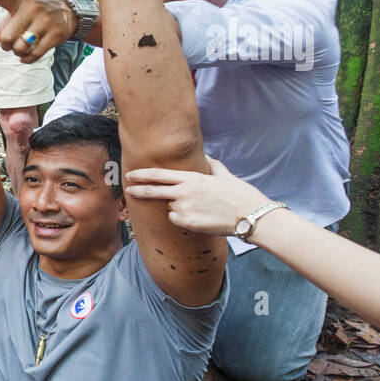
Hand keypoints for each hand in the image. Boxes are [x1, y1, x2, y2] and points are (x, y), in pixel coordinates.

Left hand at [0, 0, 75, 61]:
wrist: (69, 13)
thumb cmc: (37, 14)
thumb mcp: (21, 13)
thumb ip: (5, 25)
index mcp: (20, 1)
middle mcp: (32, 9)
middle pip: (7, 37)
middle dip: (6, 46)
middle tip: (9, 45)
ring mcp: (45, 21)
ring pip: (21, 47)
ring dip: (17, 53)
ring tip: (20, 49)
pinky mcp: (56, 34)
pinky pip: (34, 54)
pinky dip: (26, 59)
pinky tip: (25, 57)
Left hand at [124, 157, 269, 235]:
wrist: (251, 215)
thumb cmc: (240, 194)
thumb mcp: (225, 175)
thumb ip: (212, 165)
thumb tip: (206, 157)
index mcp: (193, 178)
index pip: (160, 175)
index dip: (143, 175)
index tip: (132, 175)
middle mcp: (185, 192)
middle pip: (154, 191)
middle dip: (139, 190)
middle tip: (128, 189)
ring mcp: (185, 208)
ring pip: (170, 208)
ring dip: (178, 208)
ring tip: (200, 209)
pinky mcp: (188, 223)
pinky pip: (177, 220)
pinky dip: (183, 220)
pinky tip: (199, 218)